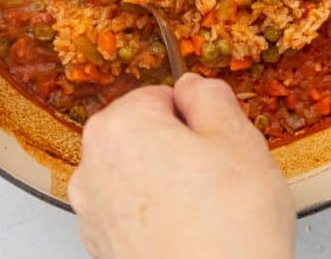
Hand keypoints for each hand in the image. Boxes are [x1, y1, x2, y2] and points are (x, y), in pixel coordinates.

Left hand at [67, 73, 295, 258]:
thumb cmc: (229, 229)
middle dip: (179, 148)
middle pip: (144, 134)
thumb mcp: (238, 137)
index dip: (196, 119)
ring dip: (168, 182)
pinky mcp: (103, 246)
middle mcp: (93, 166)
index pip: (161, 96)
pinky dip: (157, 216)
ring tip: (206, 209)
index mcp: (119, 126)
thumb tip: (195, 87)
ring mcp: (93, 211)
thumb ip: (210, 96)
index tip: (215, 142)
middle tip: (216, 176)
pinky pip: (133, 212)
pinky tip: (190, 231)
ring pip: (139, 174)